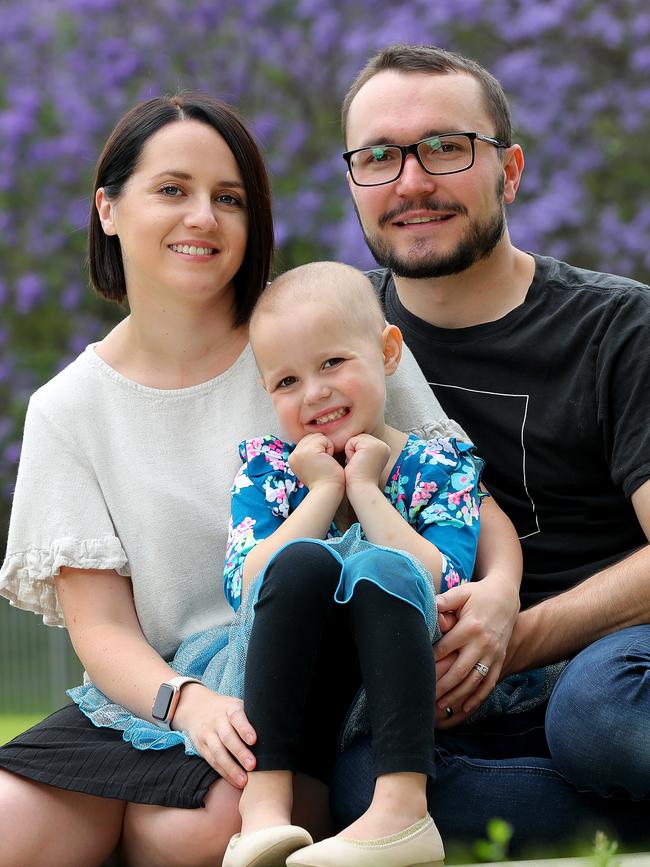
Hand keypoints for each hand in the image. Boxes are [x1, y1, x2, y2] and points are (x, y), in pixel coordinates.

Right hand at [173, 683, 256, 786]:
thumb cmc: (228, 711)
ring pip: (218, 752)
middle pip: (227, 737)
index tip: (254, 740)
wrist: (198, 707)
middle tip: (252, 766)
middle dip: (240, 752)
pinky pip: (212, 762)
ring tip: (243, 781)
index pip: (237, 717)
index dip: (245, 728)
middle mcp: (217, 721)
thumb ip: (252, 716)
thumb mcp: (238, 706)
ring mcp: (208, 734)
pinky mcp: (202, 747)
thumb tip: (277, 730)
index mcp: (230, 708)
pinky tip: (235, 781)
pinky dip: (224, 773)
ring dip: (231, 768)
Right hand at [289, 433, 344, 491]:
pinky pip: (323, 439)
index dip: (318, 448)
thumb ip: (308, 453)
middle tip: (323, 462)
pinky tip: (328, 460)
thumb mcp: (311, 465)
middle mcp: (293, 455)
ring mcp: (299, 453)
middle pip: (311, 437)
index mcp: (293, 458)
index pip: (307, 441)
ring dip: (326, 447)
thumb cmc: (325, 480)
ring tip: (325, 461)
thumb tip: (315, 441)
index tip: (319, 464)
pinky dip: (330, 448)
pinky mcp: (309, 451)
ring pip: (317, 437)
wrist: (327, 491)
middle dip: (321, 446)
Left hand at [344, 434, 390, 488]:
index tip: (360, 465)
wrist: (361, 489)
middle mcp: (384, 446)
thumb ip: (362, 450)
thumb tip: (353, 443)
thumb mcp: (363, 460)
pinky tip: (355, 462)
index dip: (356, 452)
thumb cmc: (358, 478)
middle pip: (359, 438)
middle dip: (353, 451)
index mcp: (383, 449)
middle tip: (357, 465)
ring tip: (356, 464)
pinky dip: (349, 452)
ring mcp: (379, 445)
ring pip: (355, 439)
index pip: (363, 440)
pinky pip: (352, 441)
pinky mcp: (371, 446)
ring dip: (351, 452)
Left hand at [433, 576, 519, 728]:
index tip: (417, 672)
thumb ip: (444, 601)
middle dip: (441, 686)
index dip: (431, 661)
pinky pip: (489, 683)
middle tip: (425, 698)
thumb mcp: (461, 593)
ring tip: (440, 707)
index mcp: (471, 627)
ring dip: (457, 696)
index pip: (446, 649)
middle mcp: (483, 644)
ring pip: (474, 681)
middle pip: (459, 670)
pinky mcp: (499, 660)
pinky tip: (464, 708)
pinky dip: (477, 698)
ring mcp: (493, 654)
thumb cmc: (479, 594)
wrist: (507, 597)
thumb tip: (427, 606)